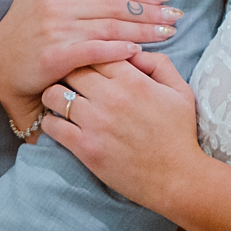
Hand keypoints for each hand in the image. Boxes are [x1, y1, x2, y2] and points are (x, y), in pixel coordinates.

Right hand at [0, 0, 180, 133]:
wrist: (0, 63)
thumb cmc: (26, 23)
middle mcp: (55, 2)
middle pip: (114, 5)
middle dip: (149, 11)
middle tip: (176, 16)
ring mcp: (55, 29)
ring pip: (110, 27)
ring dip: (143, 31)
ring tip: (168, 34)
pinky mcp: (54, 56)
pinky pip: (95, 51)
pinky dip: (119, 50)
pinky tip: (139, 51)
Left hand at [40, 51, 204, 213]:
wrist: (177, 178)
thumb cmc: (179, 134)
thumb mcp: (180, 91)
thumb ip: (159, 64)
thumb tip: (133, 51)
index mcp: (133, 81)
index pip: (96, 52)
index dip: (89, 55)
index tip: (88, 65)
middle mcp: (111, 97)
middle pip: (71, 69)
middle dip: (68, 71)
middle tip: (68, 80)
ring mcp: (95, 123)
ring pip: (54, 94)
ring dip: (53, 95)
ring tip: (59, 100)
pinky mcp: (85, 148)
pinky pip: (53, 126)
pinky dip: (51, 122)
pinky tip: (59, 123)